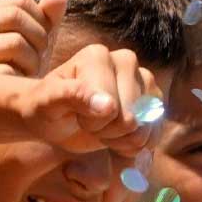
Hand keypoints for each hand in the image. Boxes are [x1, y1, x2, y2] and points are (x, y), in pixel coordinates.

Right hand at [0, 0, 66, 76]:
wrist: (7, 98)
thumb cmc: (24, 63)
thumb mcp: (39, 37)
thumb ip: (49, 16)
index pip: (20, 0)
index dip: (41, 18)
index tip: (44, 37)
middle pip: (14, 16)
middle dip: (38, 38)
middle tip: (40, 56)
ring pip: (13, 43)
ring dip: (32, 60)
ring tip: (29, 70)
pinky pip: (7, 71)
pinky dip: (20, 78)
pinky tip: (18, 83)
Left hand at [20, 44, 159, 157]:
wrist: (57, 118)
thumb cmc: (47, 108)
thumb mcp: (46, 103)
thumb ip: (71, 97)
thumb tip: (109, 107)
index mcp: (97, 56)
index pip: (110, 106)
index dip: (91, 122)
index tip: (74, 115)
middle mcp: (126, 61)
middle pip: (130, 119)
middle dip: (107, 131)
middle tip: (88, 124)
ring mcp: (145, 80)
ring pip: (144, 129)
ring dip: (120, 139)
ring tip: (102, 129)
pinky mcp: (156, 101)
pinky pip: (154, 135)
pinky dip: (133, 145)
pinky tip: (117, 136)